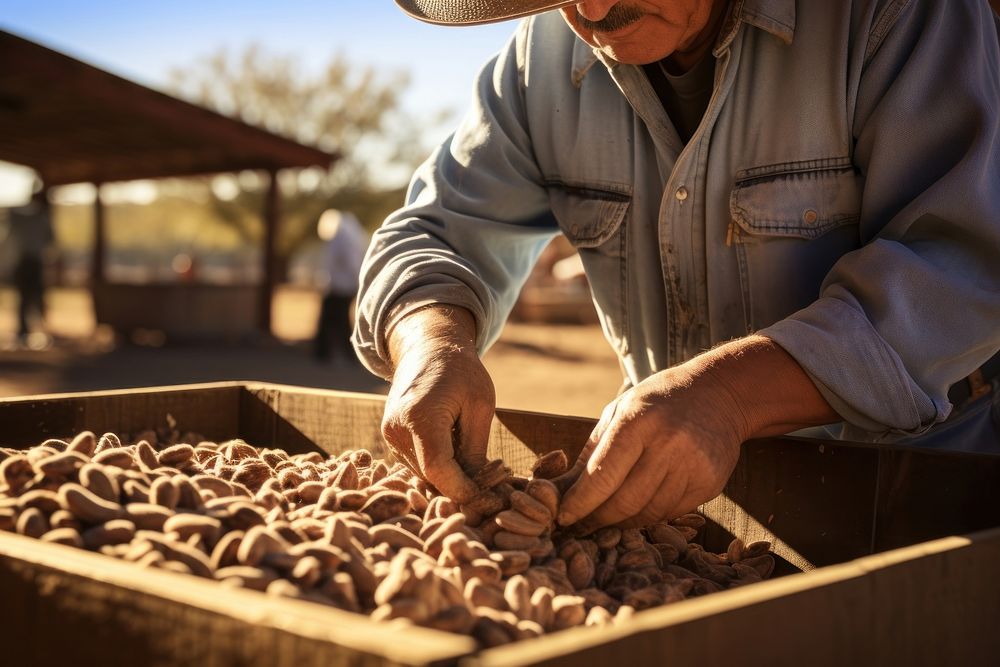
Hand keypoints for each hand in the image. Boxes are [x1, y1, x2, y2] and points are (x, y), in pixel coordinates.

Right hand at [381, 306, 493, 502]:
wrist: (428, 347)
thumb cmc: (461, 372)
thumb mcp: (481, 405)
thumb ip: (476, 450)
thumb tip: (477, 490)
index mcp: (420, 416)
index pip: (438, 469)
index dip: (462, 490)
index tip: (487, 497)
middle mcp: (397, 428)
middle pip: (429, 476)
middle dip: (460, 486)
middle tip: (490, 484)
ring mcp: (389, 434)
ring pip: (422, 474)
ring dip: (449, 477)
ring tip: (475, 462)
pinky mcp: (389, 437)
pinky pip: (416, 464)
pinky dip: (437, 467)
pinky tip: (456, 451)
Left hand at [556, 336, 838, 531]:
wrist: (719, 395)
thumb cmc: (658, 403)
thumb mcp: (620, 410)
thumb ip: (593, 450)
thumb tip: (562, 489)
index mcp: (638, 422)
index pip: (602, 475)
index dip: (580, 502)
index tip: (562, 517)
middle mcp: (668, 444)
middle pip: (624, 502)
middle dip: (597, 519)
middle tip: (582, 525)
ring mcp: (693, 466)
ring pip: (648, 514)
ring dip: (622, 523)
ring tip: (607, 519)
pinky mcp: (710, 483)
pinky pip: (671, 513)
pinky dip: (650, 516)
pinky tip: (639, 508)